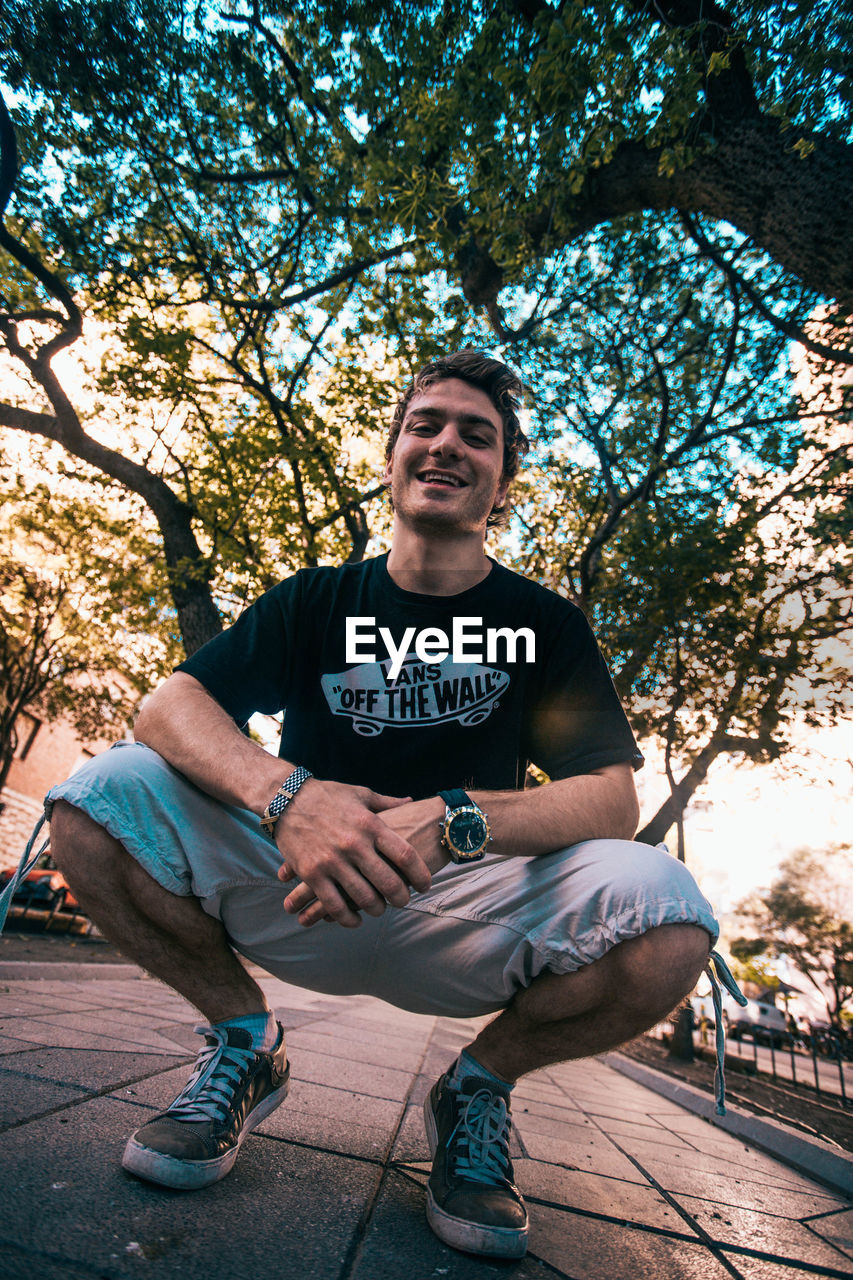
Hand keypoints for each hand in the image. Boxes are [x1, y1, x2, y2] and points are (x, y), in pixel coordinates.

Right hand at [275, 780, 431, 927]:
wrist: (287, 798)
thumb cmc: (328, 795)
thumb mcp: (361, 794)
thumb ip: (387, 803)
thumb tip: (411, 800)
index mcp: (370, 825)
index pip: (404, 855)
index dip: (420, 874)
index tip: (426, 884)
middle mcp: (353, 844)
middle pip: (388, 882)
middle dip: (401, 897)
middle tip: (404, 901)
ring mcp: (332, 861)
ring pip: (363, 897)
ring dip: (376, 909)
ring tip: (380, 909)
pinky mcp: (312, 873)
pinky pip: (334, 904)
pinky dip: (347, 917)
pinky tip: (355, 919)